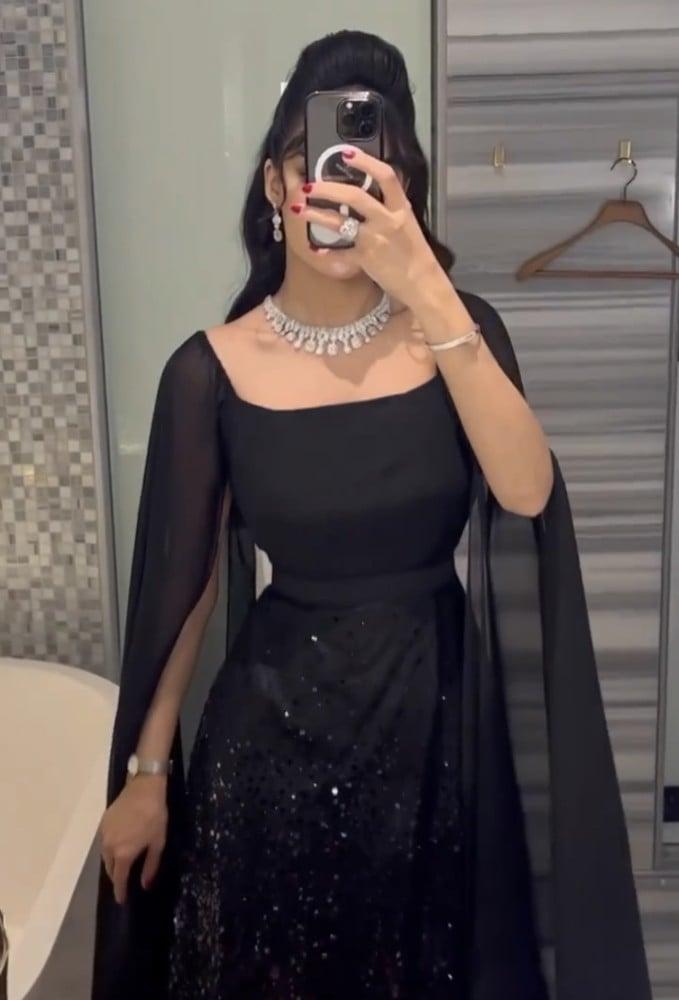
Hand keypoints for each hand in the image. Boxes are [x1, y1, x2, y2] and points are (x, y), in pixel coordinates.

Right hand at [99, 775, 167, 903]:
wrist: (144, 789)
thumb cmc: (154, 816)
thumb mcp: (158, 842)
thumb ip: (151, 866)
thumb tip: (144, 885)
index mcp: (123, 854)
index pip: (119, 879)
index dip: (120, 891)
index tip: (121, 900)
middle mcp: (109, 847)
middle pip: (110, 869)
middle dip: (116, 877)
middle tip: (124, 881)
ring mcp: (104, 834)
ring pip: (105, 856)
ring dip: (112, 863)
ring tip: (122, 865)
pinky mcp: (103, 823)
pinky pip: (104, 843)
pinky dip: (110, 849)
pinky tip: (118, 846)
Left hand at [295, 146, 443, 309]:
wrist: (422, 283)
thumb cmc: (413, 253)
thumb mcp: (407, 222)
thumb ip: (389, 206)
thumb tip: (369, 190)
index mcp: (400, 208)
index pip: (386, 176)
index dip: (365, 161)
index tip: (345, 152)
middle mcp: (387, 220)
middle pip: (355, 196)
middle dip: (327, 188)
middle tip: (309, 186)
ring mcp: (375, 240)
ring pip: (340, 223)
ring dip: (317, 214)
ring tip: (299, 209)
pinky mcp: (366, 259)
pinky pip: (340, 254)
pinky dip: (326, 252)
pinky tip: (315, 249)